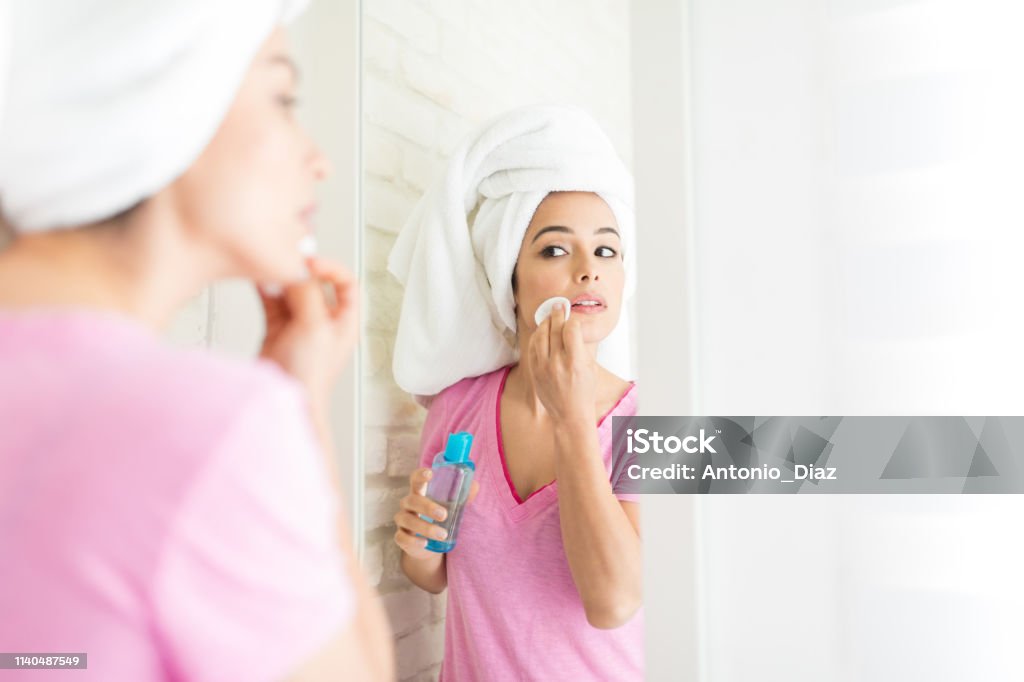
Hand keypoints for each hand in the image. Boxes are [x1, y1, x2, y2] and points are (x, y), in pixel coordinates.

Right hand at [257, 256, 357, 408]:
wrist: (285, 402)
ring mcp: (301, 326)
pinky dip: (266, 291)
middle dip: (300, 271)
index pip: (346, 283)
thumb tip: (298, 267)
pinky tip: (259, 280)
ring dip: (281, 279)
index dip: (330, 268)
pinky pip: (273, 303)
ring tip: (269, 268)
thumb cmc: (309, 377)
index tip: (309, 262)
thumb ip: (307, 294)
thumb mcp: (314, 328)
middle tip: (285, 260)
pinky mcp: (278, 331)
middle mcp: (325, 322)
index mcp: (345, 322)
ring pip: (292, 292)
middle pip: (316, 284)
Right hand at [394, 467, 478, 560]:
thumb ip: (462, 496)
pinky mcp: (401, 537)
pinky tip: (424, 543)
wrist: (429, 544)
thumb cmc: (439, 518)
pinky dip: (412, 541)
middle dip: (427, 507)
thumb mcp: (452, 506)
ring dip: (425, 527)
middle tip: (444, 515)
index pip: (415, 480)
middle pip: (412, 500)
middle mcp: (408, 505)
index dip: (420, 475)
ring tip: (443, 534)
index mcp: (419, 493)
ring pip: (407, 520)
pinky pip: (401, 538)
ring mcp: (403, 521)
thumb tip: (475, 485)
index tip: (430, 474)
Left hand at [528, 302, 596, 424]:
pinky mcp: (535, 372)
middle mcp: (558, 363)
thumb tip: (574, 328)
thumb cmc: (584, 392)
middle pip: (554, 329)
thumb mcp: (590, 368)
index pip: (571, 329)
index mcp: (575, 361)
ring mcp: (544, 367)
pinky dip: (537, 336)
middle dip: (557, 314)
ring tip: (549, 316)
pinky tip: (541, 331)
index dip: (572, 320)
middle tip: (559, 306)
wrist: (570, 415)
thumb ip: (581, 347)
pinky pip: (532, 347)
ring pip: (540, 335)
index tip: (573, 317)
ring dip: (545, 322)